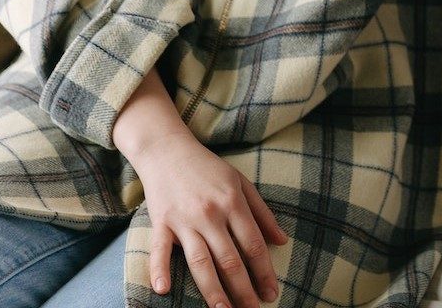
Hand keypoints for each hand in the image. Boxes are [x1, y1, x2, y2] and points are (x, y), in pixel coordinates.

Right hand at [128, 133, 287, 307]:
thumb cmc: (209, 168)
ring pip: (200, 261)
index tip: (271, 293)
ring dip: (212, 290)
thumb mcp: (242, 184)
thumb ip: (263, 213)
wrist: (167, 149)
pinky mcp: (160, 222)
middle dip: (243, 289)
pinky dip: (160, 269)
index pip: (254, 245)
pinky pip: (159, 250)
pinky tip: (164, 290)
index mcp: (234, 204)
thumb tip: (282, 241)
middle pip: (230, 259)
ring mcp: (184, 220)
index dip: (264, 272)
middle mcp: (211, 214)